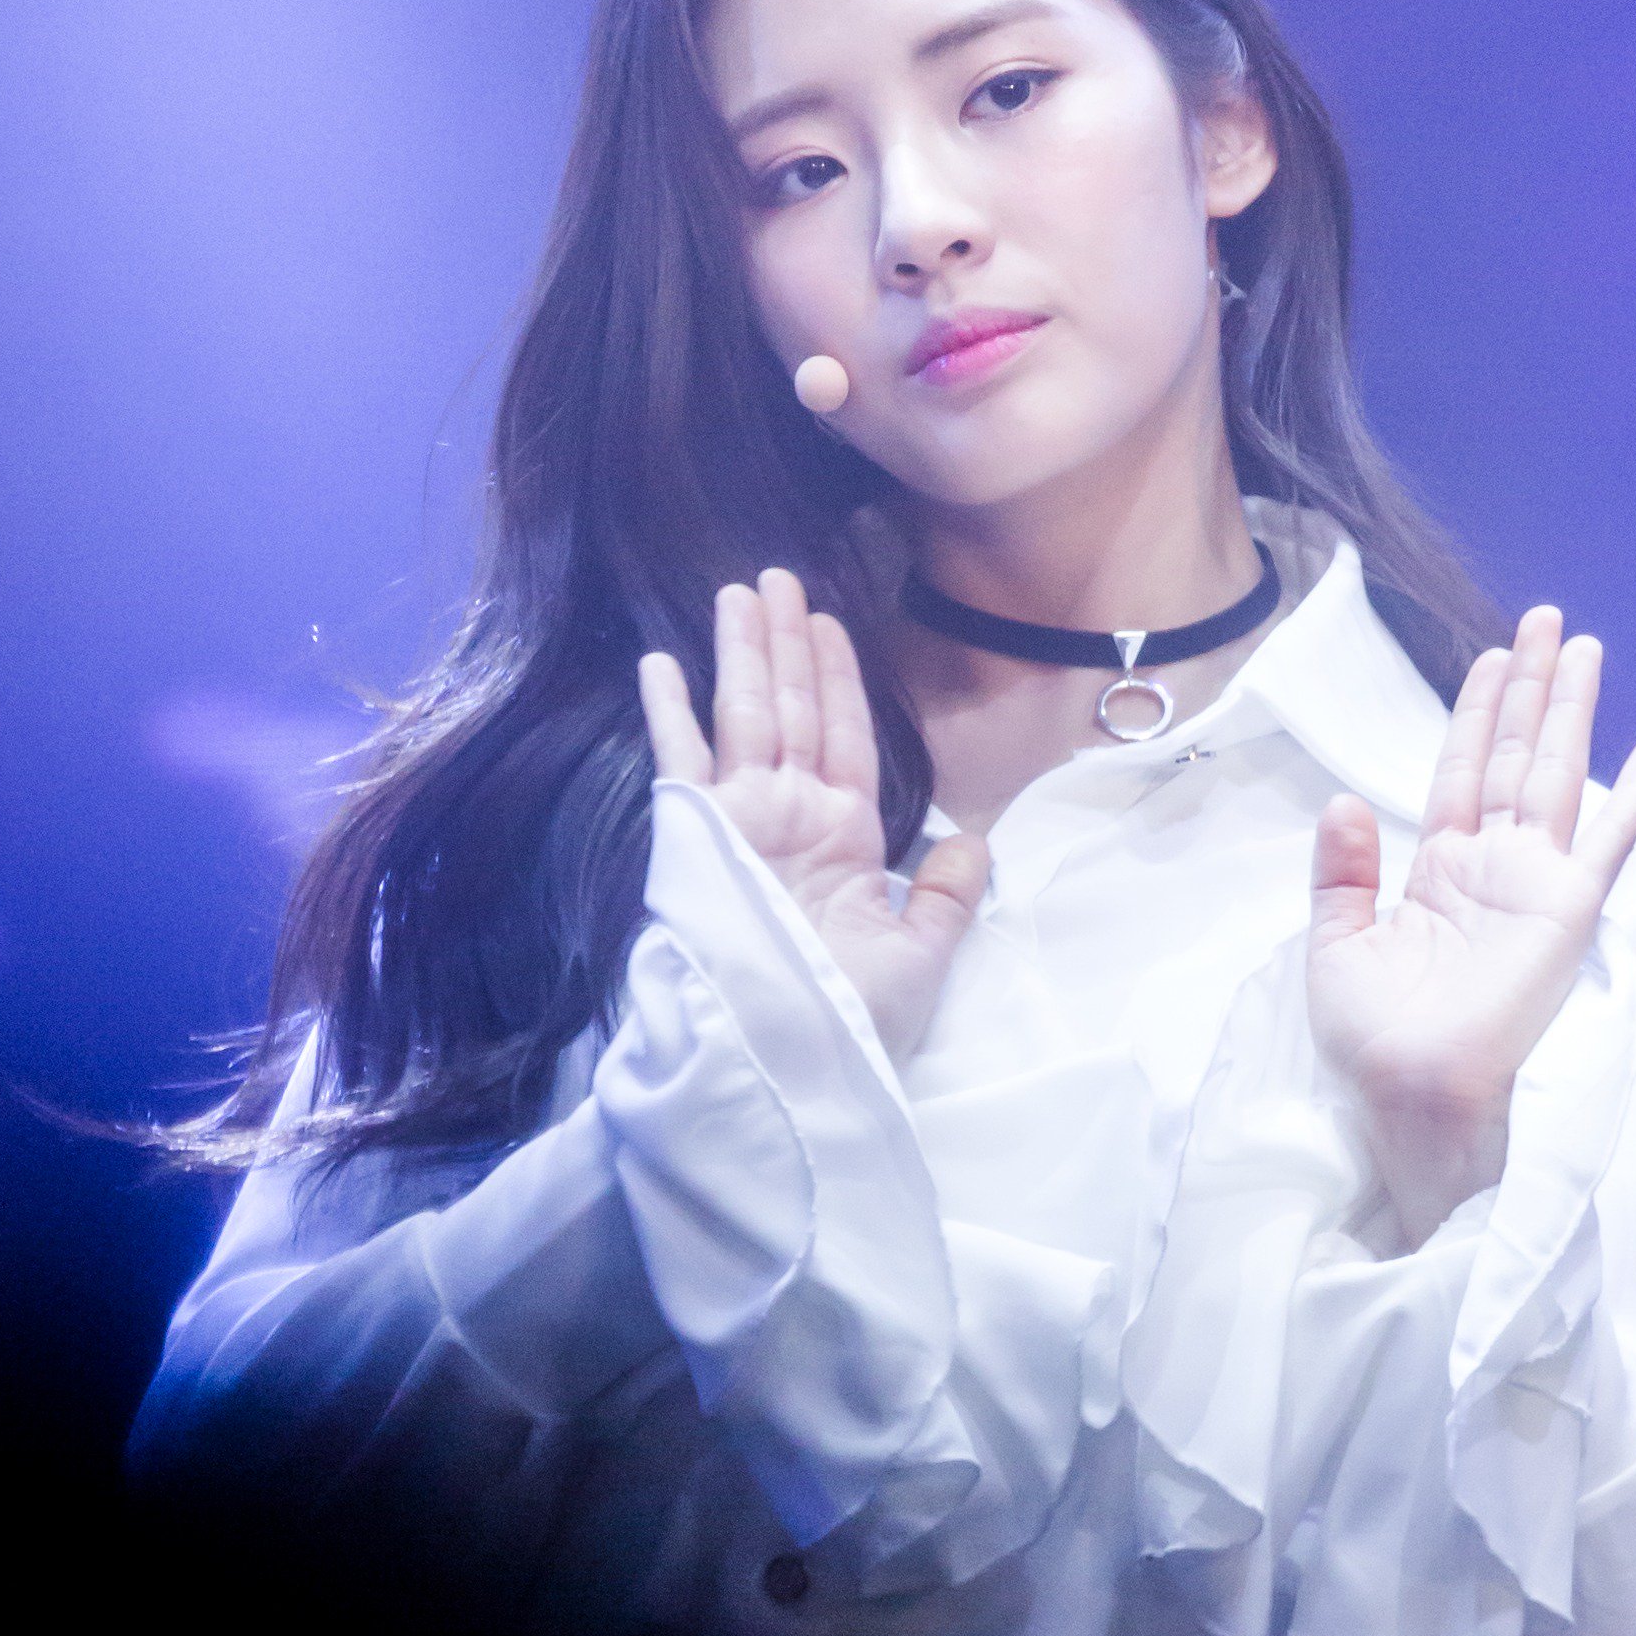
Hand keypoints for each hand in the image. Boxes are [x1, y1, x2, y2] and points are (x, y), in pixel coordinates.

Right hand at [638, 569, 988, 1060]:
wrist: (793, 1060)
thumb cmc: (855, 1018)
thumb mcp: (923, 954)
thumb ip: (948, 895)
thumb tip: (975, 841)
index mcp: (846, 840)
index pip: (844, 736)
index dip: (837, 676)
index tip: (829, 620)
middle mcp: (793, 818)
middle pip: (793, 709)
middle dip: (786, 642)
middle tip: (777, 575)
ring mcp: (744, 822)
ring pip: (747, 715)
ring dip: (743, 653)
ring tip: (740, 590)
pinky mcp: (700, 834)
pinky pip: (683, 759)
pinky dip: (670, 710)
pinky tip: (660, 661)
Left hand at [1308, 608, 1635, 1250]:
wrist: (1408, 1094)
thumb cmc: (1373, 1039)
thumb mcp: (1335, 945)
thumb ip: (1342, 871)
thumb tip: (1343, 799)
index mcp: (1439, 871)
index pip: (1463, 771)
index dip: (1477, 713)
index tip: (1492, 655)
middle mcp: (1493, 867)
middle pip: (1516, 755)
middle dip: (1531, 687)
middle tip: (1547, 619)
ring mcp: (1534, 885)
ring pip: (1556, 775)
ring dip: (1571, 712)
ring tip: (1587, 647)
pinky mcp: (1566, 911)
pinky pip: (1605, 843)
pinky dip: (1632, 797)